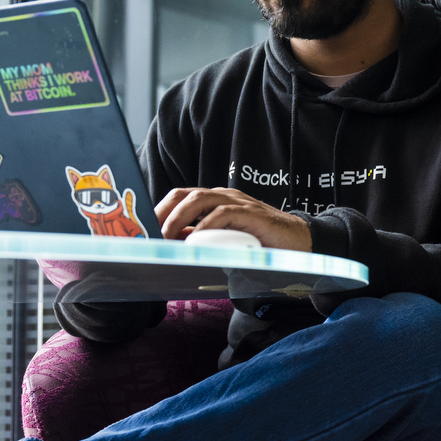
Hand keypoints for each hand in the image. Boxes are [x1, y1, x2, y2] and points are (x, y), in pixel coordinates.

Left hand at [155, 187, 311, 250]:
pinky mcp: (251, 213)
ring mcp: (237, 202)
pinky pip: (223, 213)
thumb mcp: (224, 240)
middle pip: (183, 194)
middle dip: (162, 212)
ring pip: (199, 199)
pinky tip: (196, 240)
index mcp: (214, 201)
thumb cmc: (260, 242)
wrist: (297, 241)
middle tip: (148, 234)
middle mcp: (223, 196)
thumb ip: (201, 239)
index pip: (179, 198)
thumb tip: (172, 246)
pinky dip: (205, 226)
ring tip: (166, 238)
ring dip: (178, 219)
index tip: (142, 229)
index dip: (158, 210)